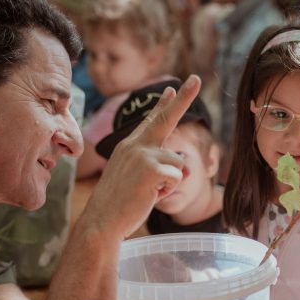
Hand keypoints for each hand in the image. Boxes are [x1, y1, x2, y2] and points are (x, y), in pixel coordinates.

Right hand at [83, 75, 200, 239]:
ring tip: (148, 192)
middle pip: (165, 119)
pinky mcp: (151, 168)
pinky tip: (150, 196)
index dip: (163, 104)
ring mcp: (142, 154)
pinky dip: (169, 190)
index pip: (151, 121)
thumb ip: (158, 168)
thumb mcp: (137, 180)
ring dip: (170, 182)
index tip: (173, 88)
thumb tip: (186, 165)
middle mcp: (134, 145)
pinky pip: (177, 176)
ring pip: (178, 162)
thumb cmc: (119, 205)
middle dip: (184, 98)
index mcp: (129, 146)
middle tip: (196, 78)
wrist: (102, 221)